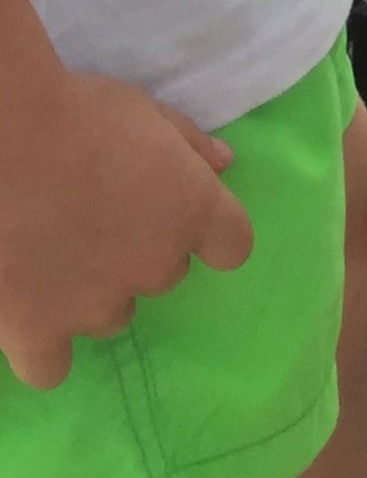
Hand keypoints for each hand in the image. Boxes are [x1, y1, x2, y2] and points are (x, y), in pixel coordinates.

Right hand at [0, 71, 251, 388]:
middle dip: (137, 249)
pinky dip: (43, 348)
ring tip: (50, 255)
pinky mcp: (34, 333)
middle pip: (163, 273)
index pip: (232, 245)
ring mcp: (95, 306)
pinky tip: (27, 315)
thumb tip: (223, 163)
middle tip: (94, 215)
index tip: (176, 211)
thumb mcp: (144, 109)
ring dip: (93, 291)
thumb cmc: (75, 110)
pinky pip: (50, 367)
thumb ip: (188, 142)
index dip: (208, 230)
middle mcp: (154, 267)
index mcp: (192, 211)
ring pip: (111, 315)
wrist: (0, 139)